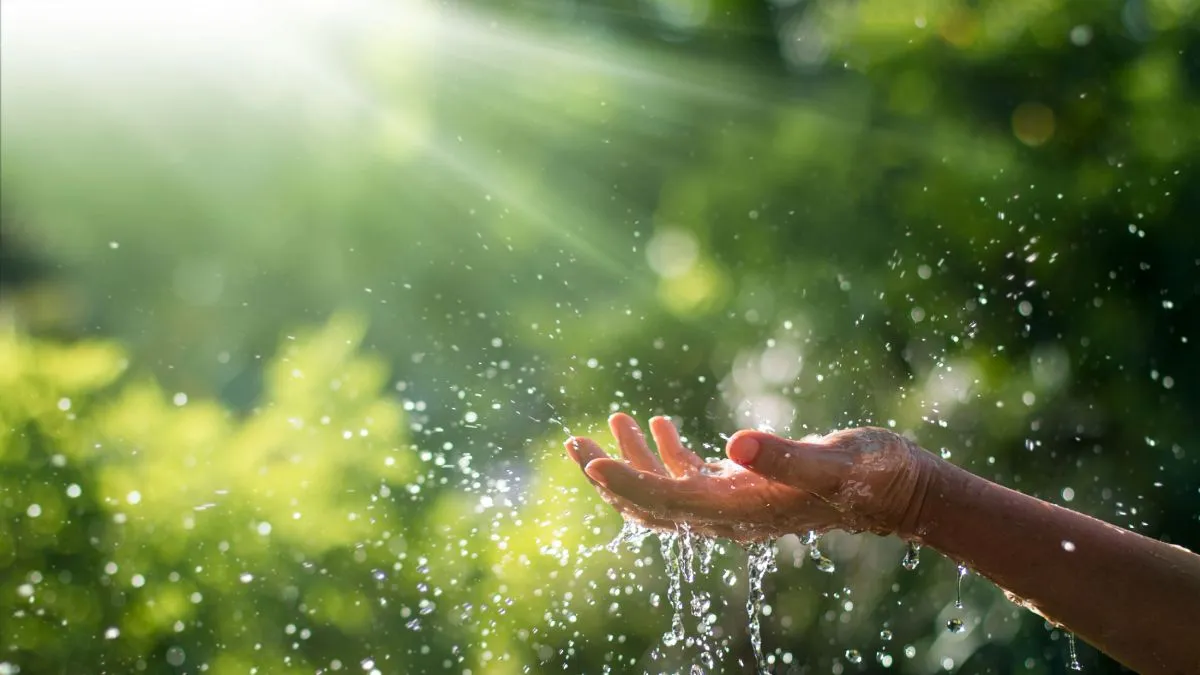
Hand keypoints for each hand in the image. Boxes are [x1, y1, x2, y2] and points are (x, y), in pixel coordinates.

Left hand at [565, 414, 929, 542]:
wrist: (898, 490)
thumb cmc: (870, 474)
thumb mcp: (830, 460)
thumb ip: (785, 455)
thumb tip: (736, 444)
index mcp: (740, 510)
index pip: (666, 502)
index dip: (625, 484)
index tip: (590, 462)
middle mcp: (728, 515)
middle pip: (650, 504)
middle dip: (608, 474)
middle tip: (573, 440)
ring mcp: (733, 504)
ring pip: (664, 491)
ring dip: (631, 460)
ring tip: (613, 420)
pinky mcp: (743, 488)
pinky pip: (690, 479)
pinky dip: (667, 454)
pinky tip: (662, 425)